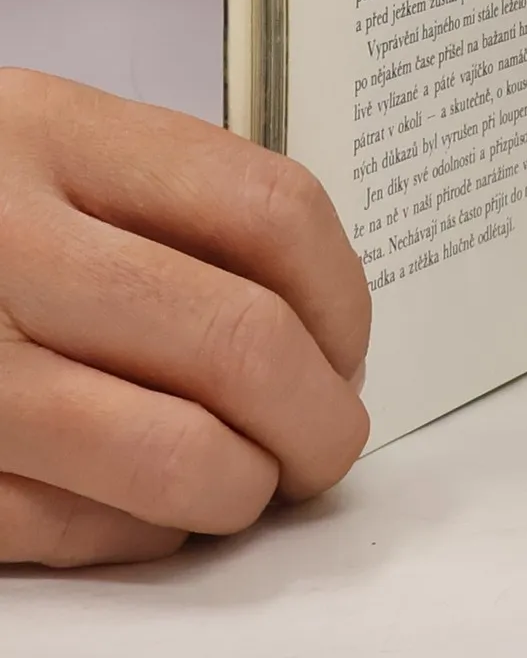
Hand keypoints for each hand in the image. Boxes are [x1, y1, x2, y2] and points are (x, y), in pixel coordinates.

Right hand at [0, 70, 370, 566]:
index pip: (269, 210)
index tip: (350, 345)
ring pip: (170, 453)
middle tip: (329, 441)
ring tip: (255, 483)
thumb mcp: (37, 139)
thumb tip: (317, 317)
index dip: (343, 295)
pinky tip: (151, 510)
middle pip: (238, 339)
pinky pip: (68, 529)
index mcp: (50, 133)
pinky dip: (139, 534)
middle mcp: (1, 243)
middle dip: (317, 415)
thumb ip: (163, 200)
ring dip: (242, 487)